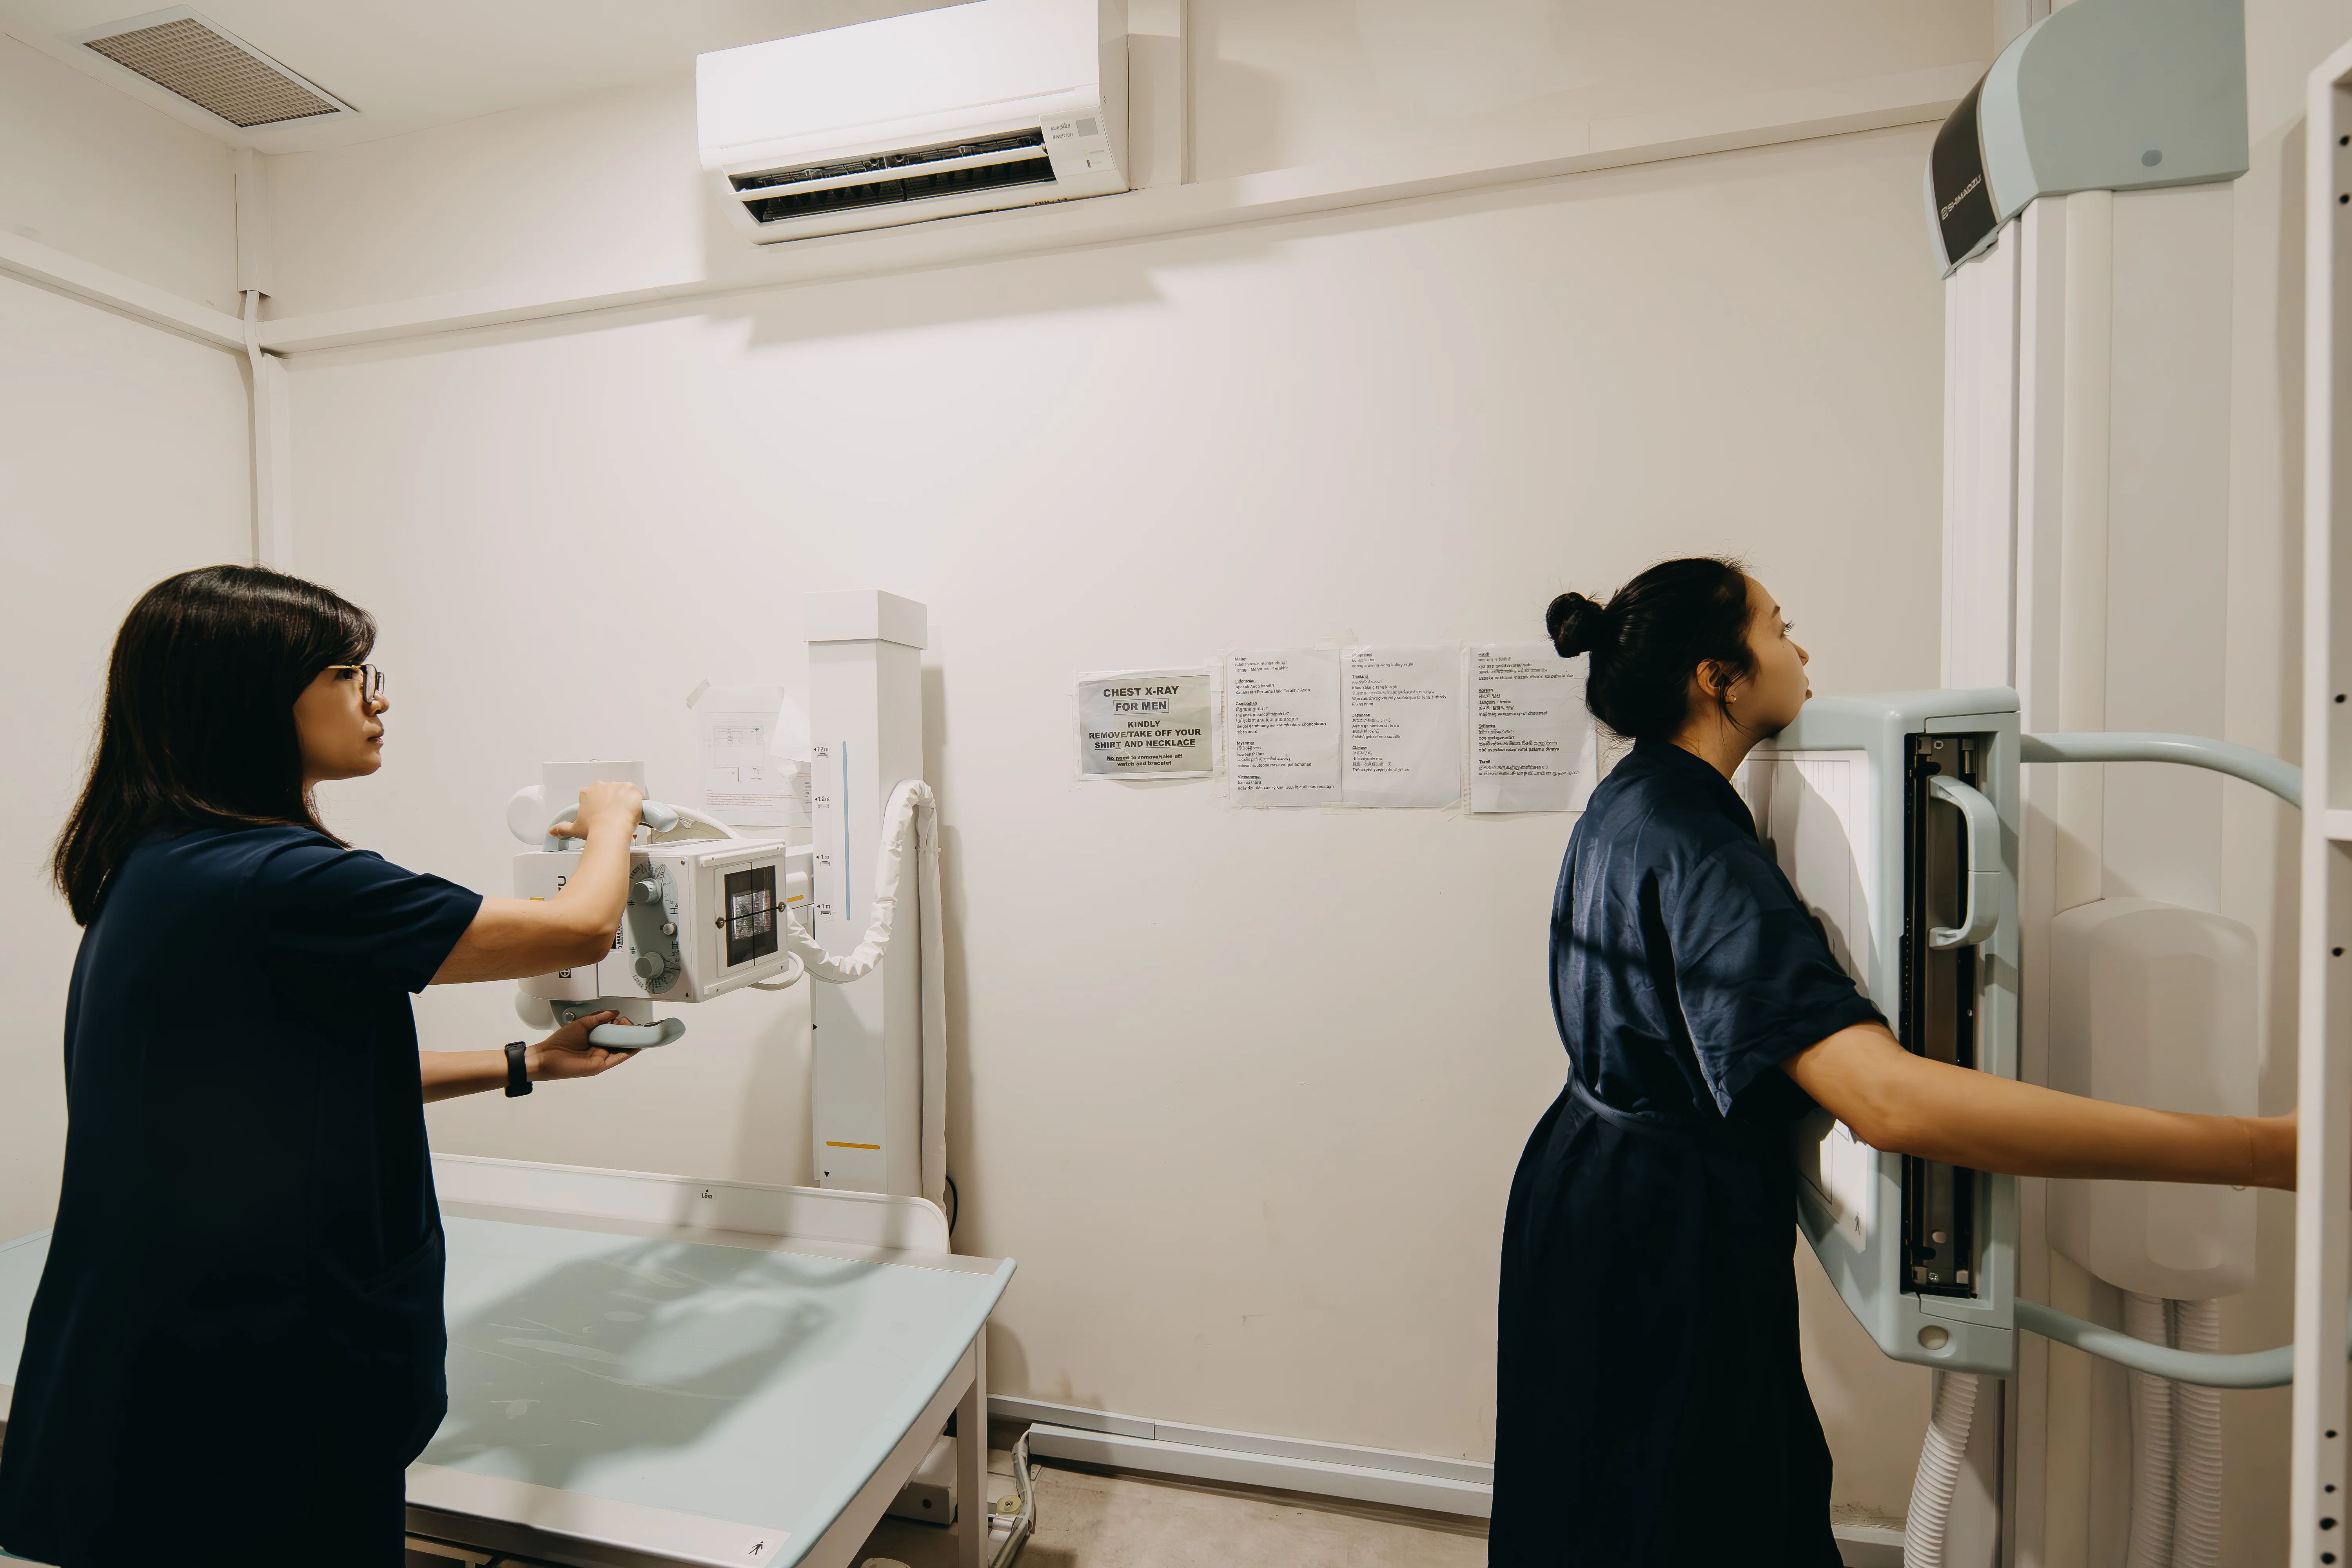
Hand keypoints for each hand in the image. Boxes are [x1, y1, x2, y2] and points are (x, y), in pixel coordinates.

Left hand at [526, 1010, 641, 1081]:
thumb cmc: (559, 1042)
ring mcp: (601, 1058)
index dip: (621, 1025)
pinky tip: (637, 1045)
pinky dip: (629, 1052)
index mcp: (594, 1040)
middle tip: (626, 1022)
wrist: (547, 1056)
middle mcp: (599, 1050)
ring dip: (630, 1039)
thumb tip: (613, 1012)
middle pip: (620, 1041)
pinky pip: (618, 1058)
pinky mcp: (600, 1065)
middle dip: (627, 1030)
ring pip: (621, 1049)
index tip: (622, 1018)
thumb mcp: (581, 1024)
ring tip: (633, 1029)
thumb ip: (598, 1018)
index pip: (613, 1033)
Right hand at [549, 780, 644, 842]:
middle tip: (613, 816)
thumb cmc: (595, 829)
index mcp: (587, 792)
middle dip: (612, 803)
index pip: (595, 796)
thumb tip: (552, 831)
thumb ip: (562, 828)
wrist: (610, 832)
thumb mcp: (574, 829)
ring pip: (624, 793)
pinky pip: (637, 794)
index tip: (602, 815)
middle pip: (610, 792)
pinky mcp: (632, 789)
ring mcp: (618, 786)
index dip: (600, 806)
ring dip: (624, 802)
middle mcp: (602, 786)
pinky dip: (637, 802)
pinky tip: (633, 812)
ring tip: (623, 816)